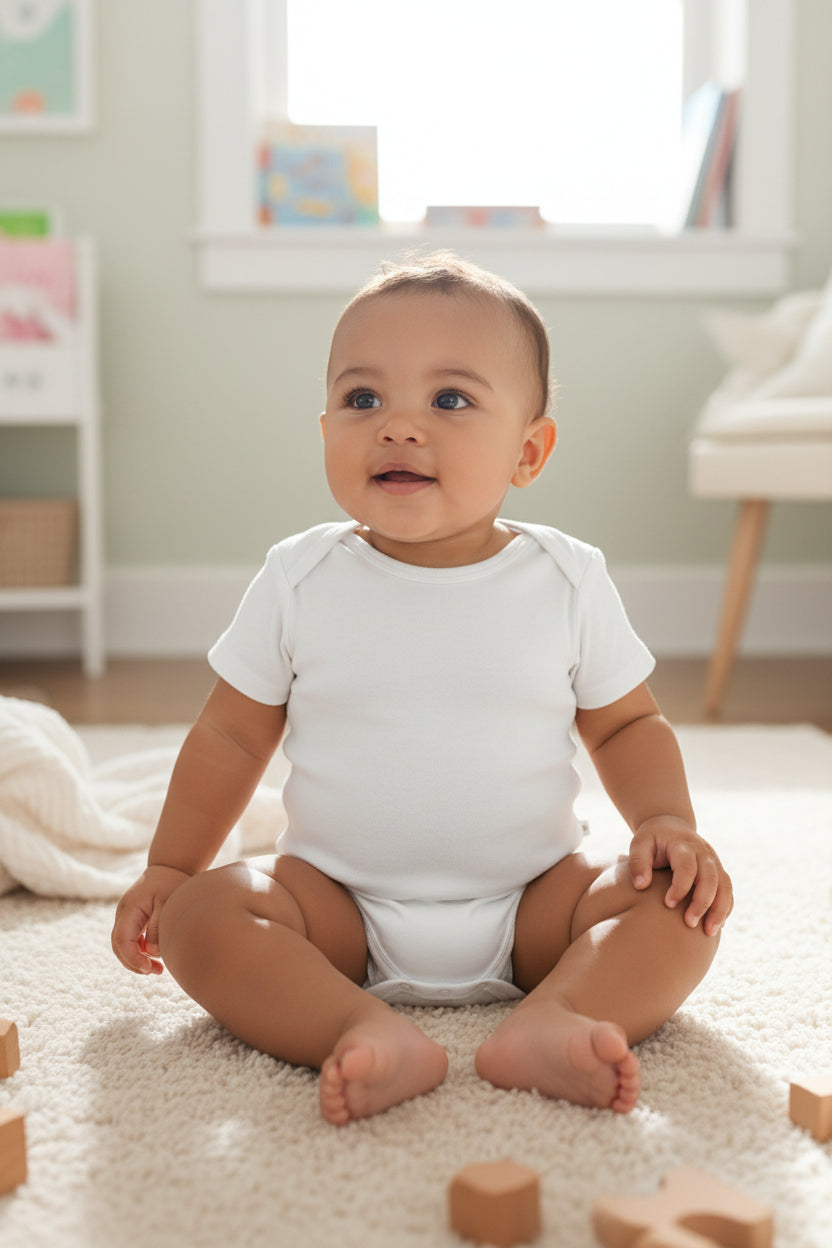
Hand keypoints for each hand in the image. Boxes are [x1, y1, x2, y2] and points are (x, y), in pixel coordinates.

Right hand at [111, 865, 190, 974]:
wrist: (170, 866)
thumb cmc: (171, 883)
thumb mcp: (168, 903)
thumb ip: (158, 927)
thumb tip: (150, 952)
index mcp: (129, 909)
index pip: (122, 940)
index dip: (132, 958)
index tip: (149, 969)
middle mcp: (123, 914)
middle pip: (118, 946)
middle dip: (133, 963)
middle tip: (156, 972)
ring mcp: (126, 916)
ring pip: (123, 945)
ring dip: (136, 959)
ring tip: (158, 970)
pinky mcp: (133, 919)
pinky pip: (130, 940)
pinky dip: (139, 952)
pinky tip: (155, 957)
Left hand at [628, 816, 732, 936]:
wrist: (670, 826)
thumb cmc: (652, 839)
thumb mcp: (640, 844)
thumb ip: (637, 862)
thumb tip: (641, 886)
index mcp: (683, 845)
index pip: (687, 867)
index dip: (680, 887)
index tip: (668, 904)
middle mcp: (703, 852)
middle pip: (711, 878)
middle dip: (703, 902)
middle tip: (690, 923)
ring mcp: (714, 861)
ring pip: (725, 886)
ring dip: (720, 909)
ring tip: (709, 932)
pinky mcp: (719, 871)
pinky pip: (728, 890)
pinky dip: (726, 907)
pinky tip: (716, 925)